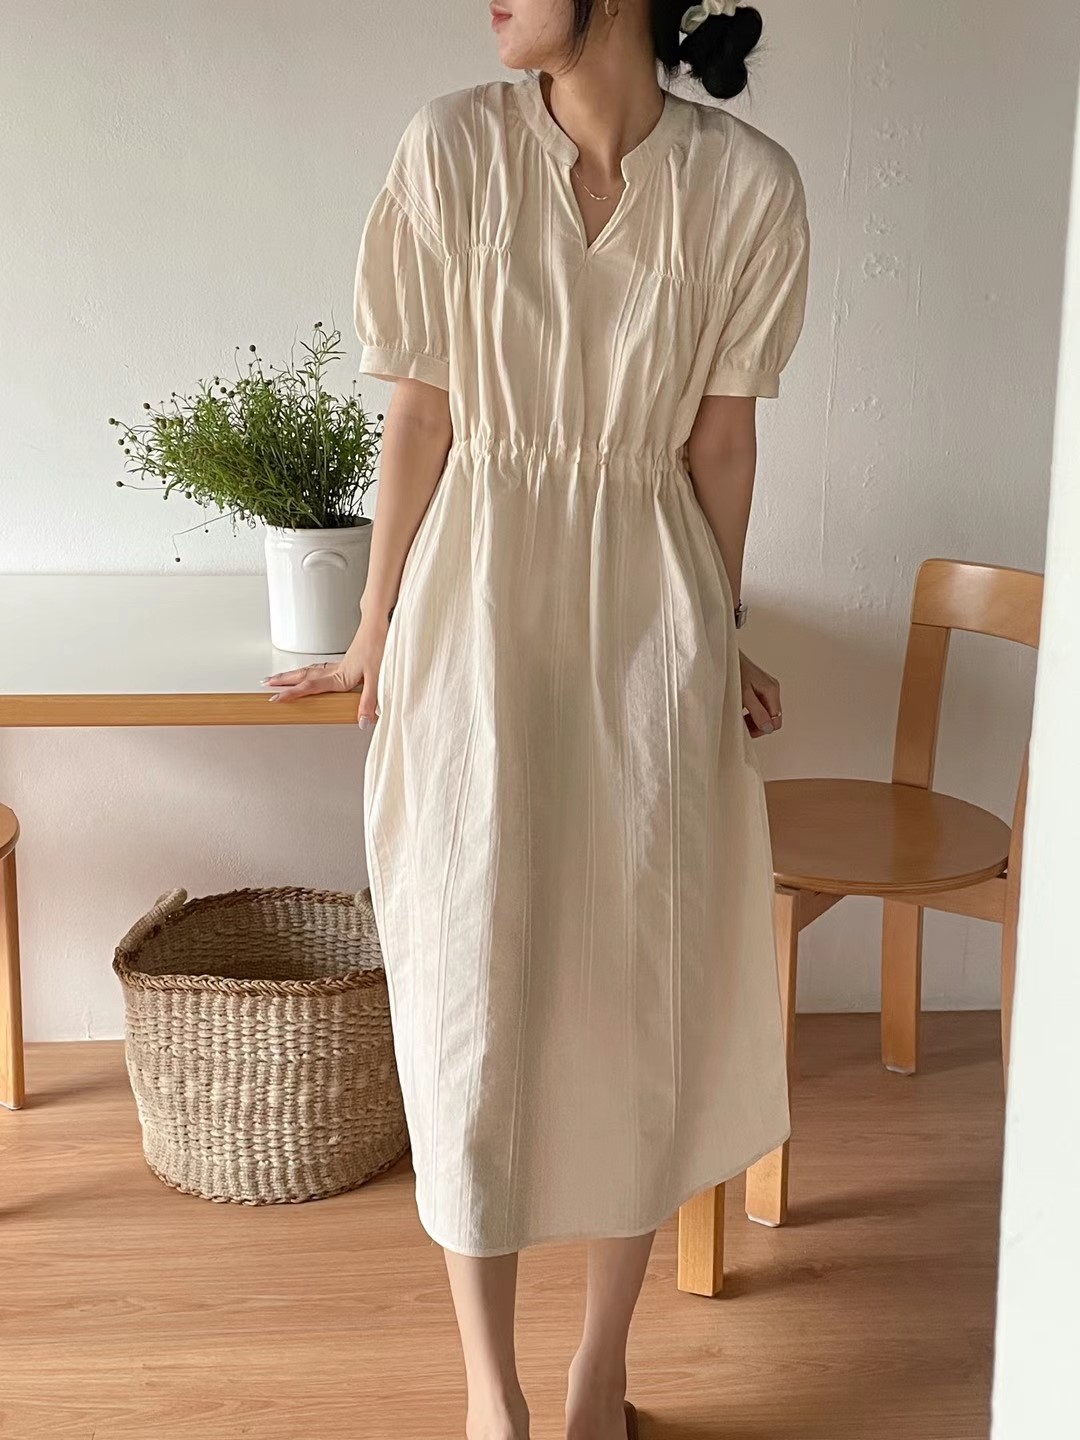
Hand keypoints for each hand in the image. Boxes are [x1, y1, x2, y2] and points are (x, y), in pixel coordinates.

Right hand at [261, 620, 385, 728]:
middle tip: (266, 684)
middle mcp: (336, 669)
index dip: (292, 693)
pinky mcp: (347, 660)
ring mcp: (340, 664)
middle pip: (303, 675)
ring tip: (279, 678)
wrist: (381, 622)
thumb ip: (369, 701)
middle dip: (283, 681)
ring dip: (293, 675)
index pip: (310, 686)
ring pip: (310, 670)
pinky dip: (308, 670)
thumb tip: (362, 721)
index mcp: (340, 676)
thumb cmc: (380, 644)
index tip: (275, 699)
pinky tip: (310, 671)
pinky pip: (320, 667)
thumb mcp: (378, 677)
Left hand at [739, 650, 781, 737]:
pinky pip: (758, 705)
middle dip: (758, 725)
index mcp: (772, 691)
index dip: (762, 729)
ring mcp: (765, 688)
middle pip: (771, 717)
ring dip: (753, 718)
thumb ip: (757, 711)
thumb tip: (768, 728)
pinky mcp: (757, 687)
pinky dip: (750, 710)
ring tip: (738, 716)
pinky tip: (739, 709)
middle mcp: (771, 689)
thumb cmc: (732, 670)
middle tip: (742, 725)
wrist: (723, 654)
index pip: (776, 720)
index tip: (748, 731)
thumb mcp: (743, 694)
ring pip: (765, 712)